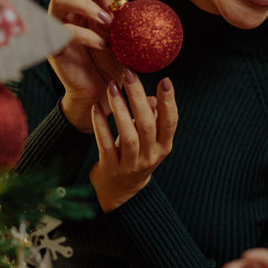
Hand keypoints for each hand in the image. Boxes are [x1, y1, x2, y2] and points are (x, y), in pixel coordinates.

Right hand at [46, 0, 128, 131]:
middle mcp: (65, 11)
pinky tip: (104, 45)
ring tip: (109, 21)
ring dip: (87, 5)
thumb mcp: (119, 32)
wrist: (104, 91)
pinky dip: (86, 35)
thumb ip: (114, 10)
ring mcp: (58, 27)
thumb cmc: (112, 60)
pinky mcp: (55, 47)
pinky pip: (64, 31)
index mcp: (79, 3)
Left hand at [89, 70, 177, 212]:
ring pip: (128, 136)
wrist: (120, 192)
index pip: (171, 122)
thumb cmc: (135, 156)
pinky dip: (101, 126)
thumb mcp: (148, 140)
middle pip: (147, 125)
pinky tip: (96, 108)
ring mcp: (131, 165)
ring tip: (112, 87)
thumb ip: (152, 118)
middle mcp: (150, 156)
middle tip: (130, 74)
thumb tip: (152, 98)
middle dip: (138, 98)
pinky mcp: (111, 169)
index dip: (169, 102)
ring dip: (120, 109)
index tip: (165, 80)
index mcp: (163, 146)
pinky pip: (106, 145)